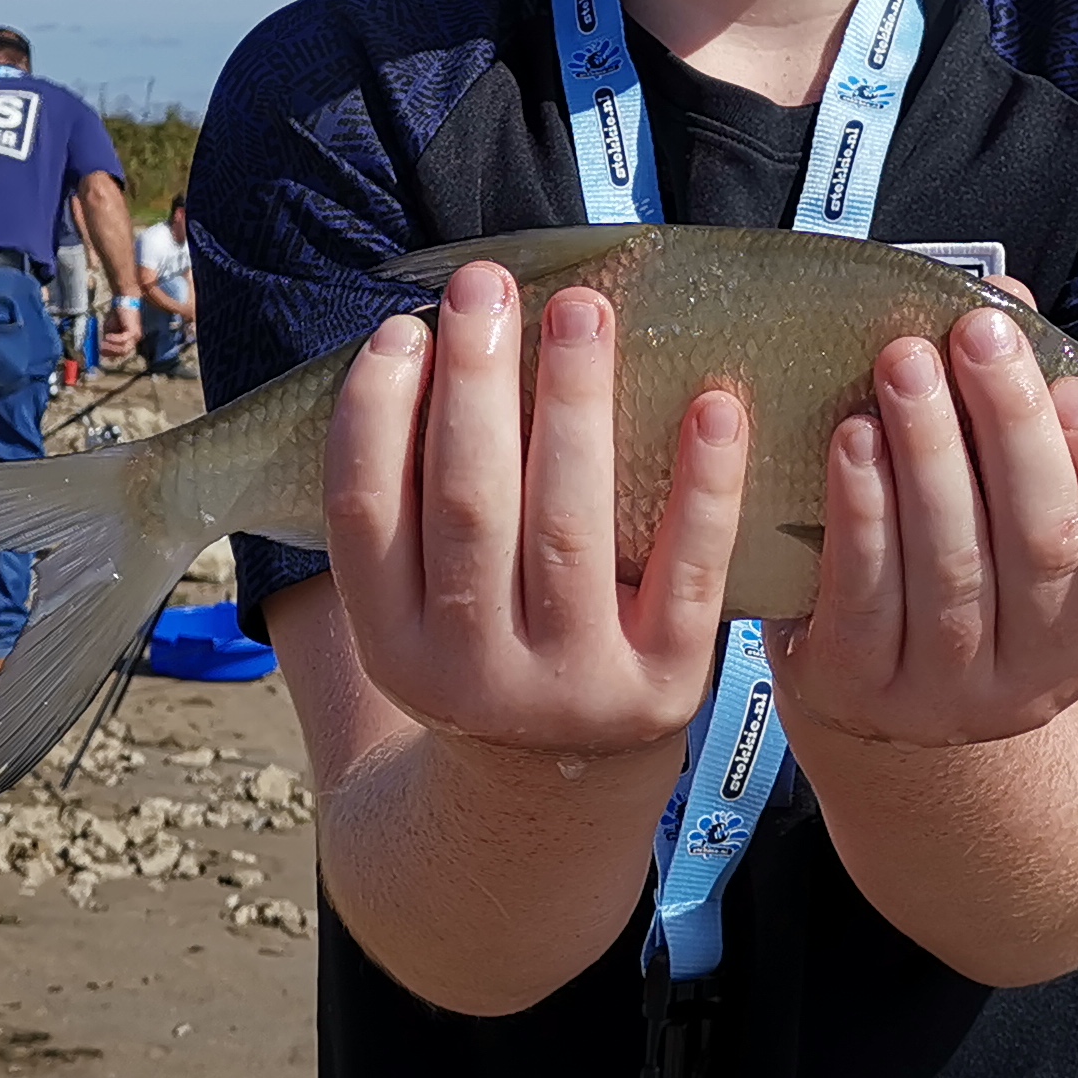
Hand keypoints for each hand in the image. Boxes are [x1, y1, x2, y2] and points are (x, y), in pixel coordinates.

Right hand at [99, 297, 140, 359]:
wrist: (124, 301)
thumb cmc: (116, 314)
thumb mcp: (109, 329)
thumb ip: (106, 339)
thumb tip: (100, 349)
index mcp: (130, 340)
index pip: (121, 352)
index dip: (110, 353)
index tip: (100, 352)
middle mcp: (134, 339)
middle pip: (123, 353)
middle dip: (110, 351)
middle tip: (99, 348)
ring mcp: (135, 336)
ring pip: (124, 349)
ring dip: (111, 347)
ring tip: (102, 342)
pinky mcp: (133, 331)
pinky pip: (122, 340)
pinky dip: (114, 339)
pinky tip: (107, 336)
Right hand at [320, 261, 743, 758]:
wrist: (558, 789)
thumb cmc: (490, 645)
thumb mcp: (420, 608)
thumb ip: (412, 504)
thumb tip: (421, 342)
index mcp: (392, 645)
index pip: (364, 511)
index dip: (376, 413)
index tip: (403, 330)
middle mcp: (471, 674)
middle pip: (467, 505)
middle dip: (476, 384)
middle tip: (488, 287)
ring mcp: (572, 687)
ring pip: (568, 526)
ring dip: (573, 405)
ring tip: (581, 312)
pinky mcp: (666, 687)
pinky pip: (686, 571)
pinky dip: (703, 484)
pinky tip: (713, 403)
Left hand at [768, 303, 1077, 748]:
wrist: (871, 683)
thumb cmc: (962, 557)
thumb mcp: (1019, 509)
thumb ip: (1030, 412)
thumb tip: (1006, 293)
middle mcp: (1039, 673)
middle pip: (1043, 546)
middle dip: (1012, 428)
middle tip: (978, 334)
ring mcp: (948, 691)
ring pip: (952, 565)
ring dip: (929, 451)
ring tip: (905, 362)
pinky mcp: (857, 687)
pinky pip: (863, 593)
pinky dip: (861, 509)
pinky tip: (852, 437)